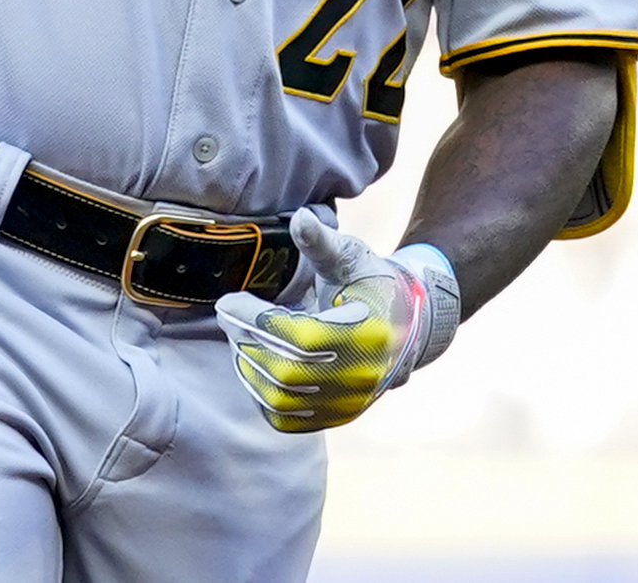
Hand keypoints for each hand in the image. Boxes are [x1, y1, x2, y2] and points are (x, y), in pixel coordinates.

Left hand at [215, 217, 454, 433]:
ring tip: (238, 337)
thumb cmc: (374, 283)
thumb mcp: (353, 256)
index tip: (228, 301)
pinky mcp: (336, 416)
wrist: (410, 325)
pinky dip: (261, 395)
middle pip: (287, 371)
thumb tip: (298, 217)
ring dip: (249, 369)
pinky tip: (253, 364)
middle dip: (248, 342)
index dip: (259, 321)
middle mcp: (363, 375)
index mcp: (370, 333)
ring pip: (283, 400)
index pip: (301, 337)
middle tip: (227, 316)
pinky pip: (287, 418)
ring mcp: (350, 402)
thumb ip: (323, 242)